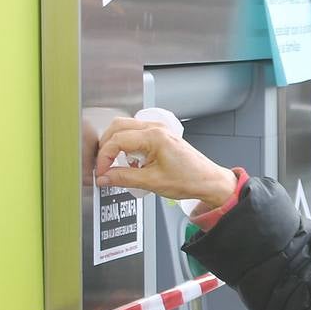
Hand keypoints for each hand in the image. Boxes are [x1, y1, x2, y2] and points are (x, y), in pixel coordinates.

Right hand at [95, 116, 237, 206]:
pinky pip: (136, 134)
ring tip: (119, 165)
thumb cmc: (190, 179)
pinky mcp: (161, 135)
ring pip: (125, 128)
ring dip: (117, 145)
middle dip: (106, 147)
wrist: (209, 181)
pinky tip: (132, 162)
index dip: (104, 157)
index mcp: (154, 136)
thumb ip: (123, 178)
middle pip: (117, 127)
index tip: (101, 171)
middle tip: (104, 166)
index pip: (117, 140)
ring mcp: (159, 130)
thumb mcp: (152, 182)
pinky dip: (127, 146)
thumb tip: (104, 177)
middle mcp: (156, 128)